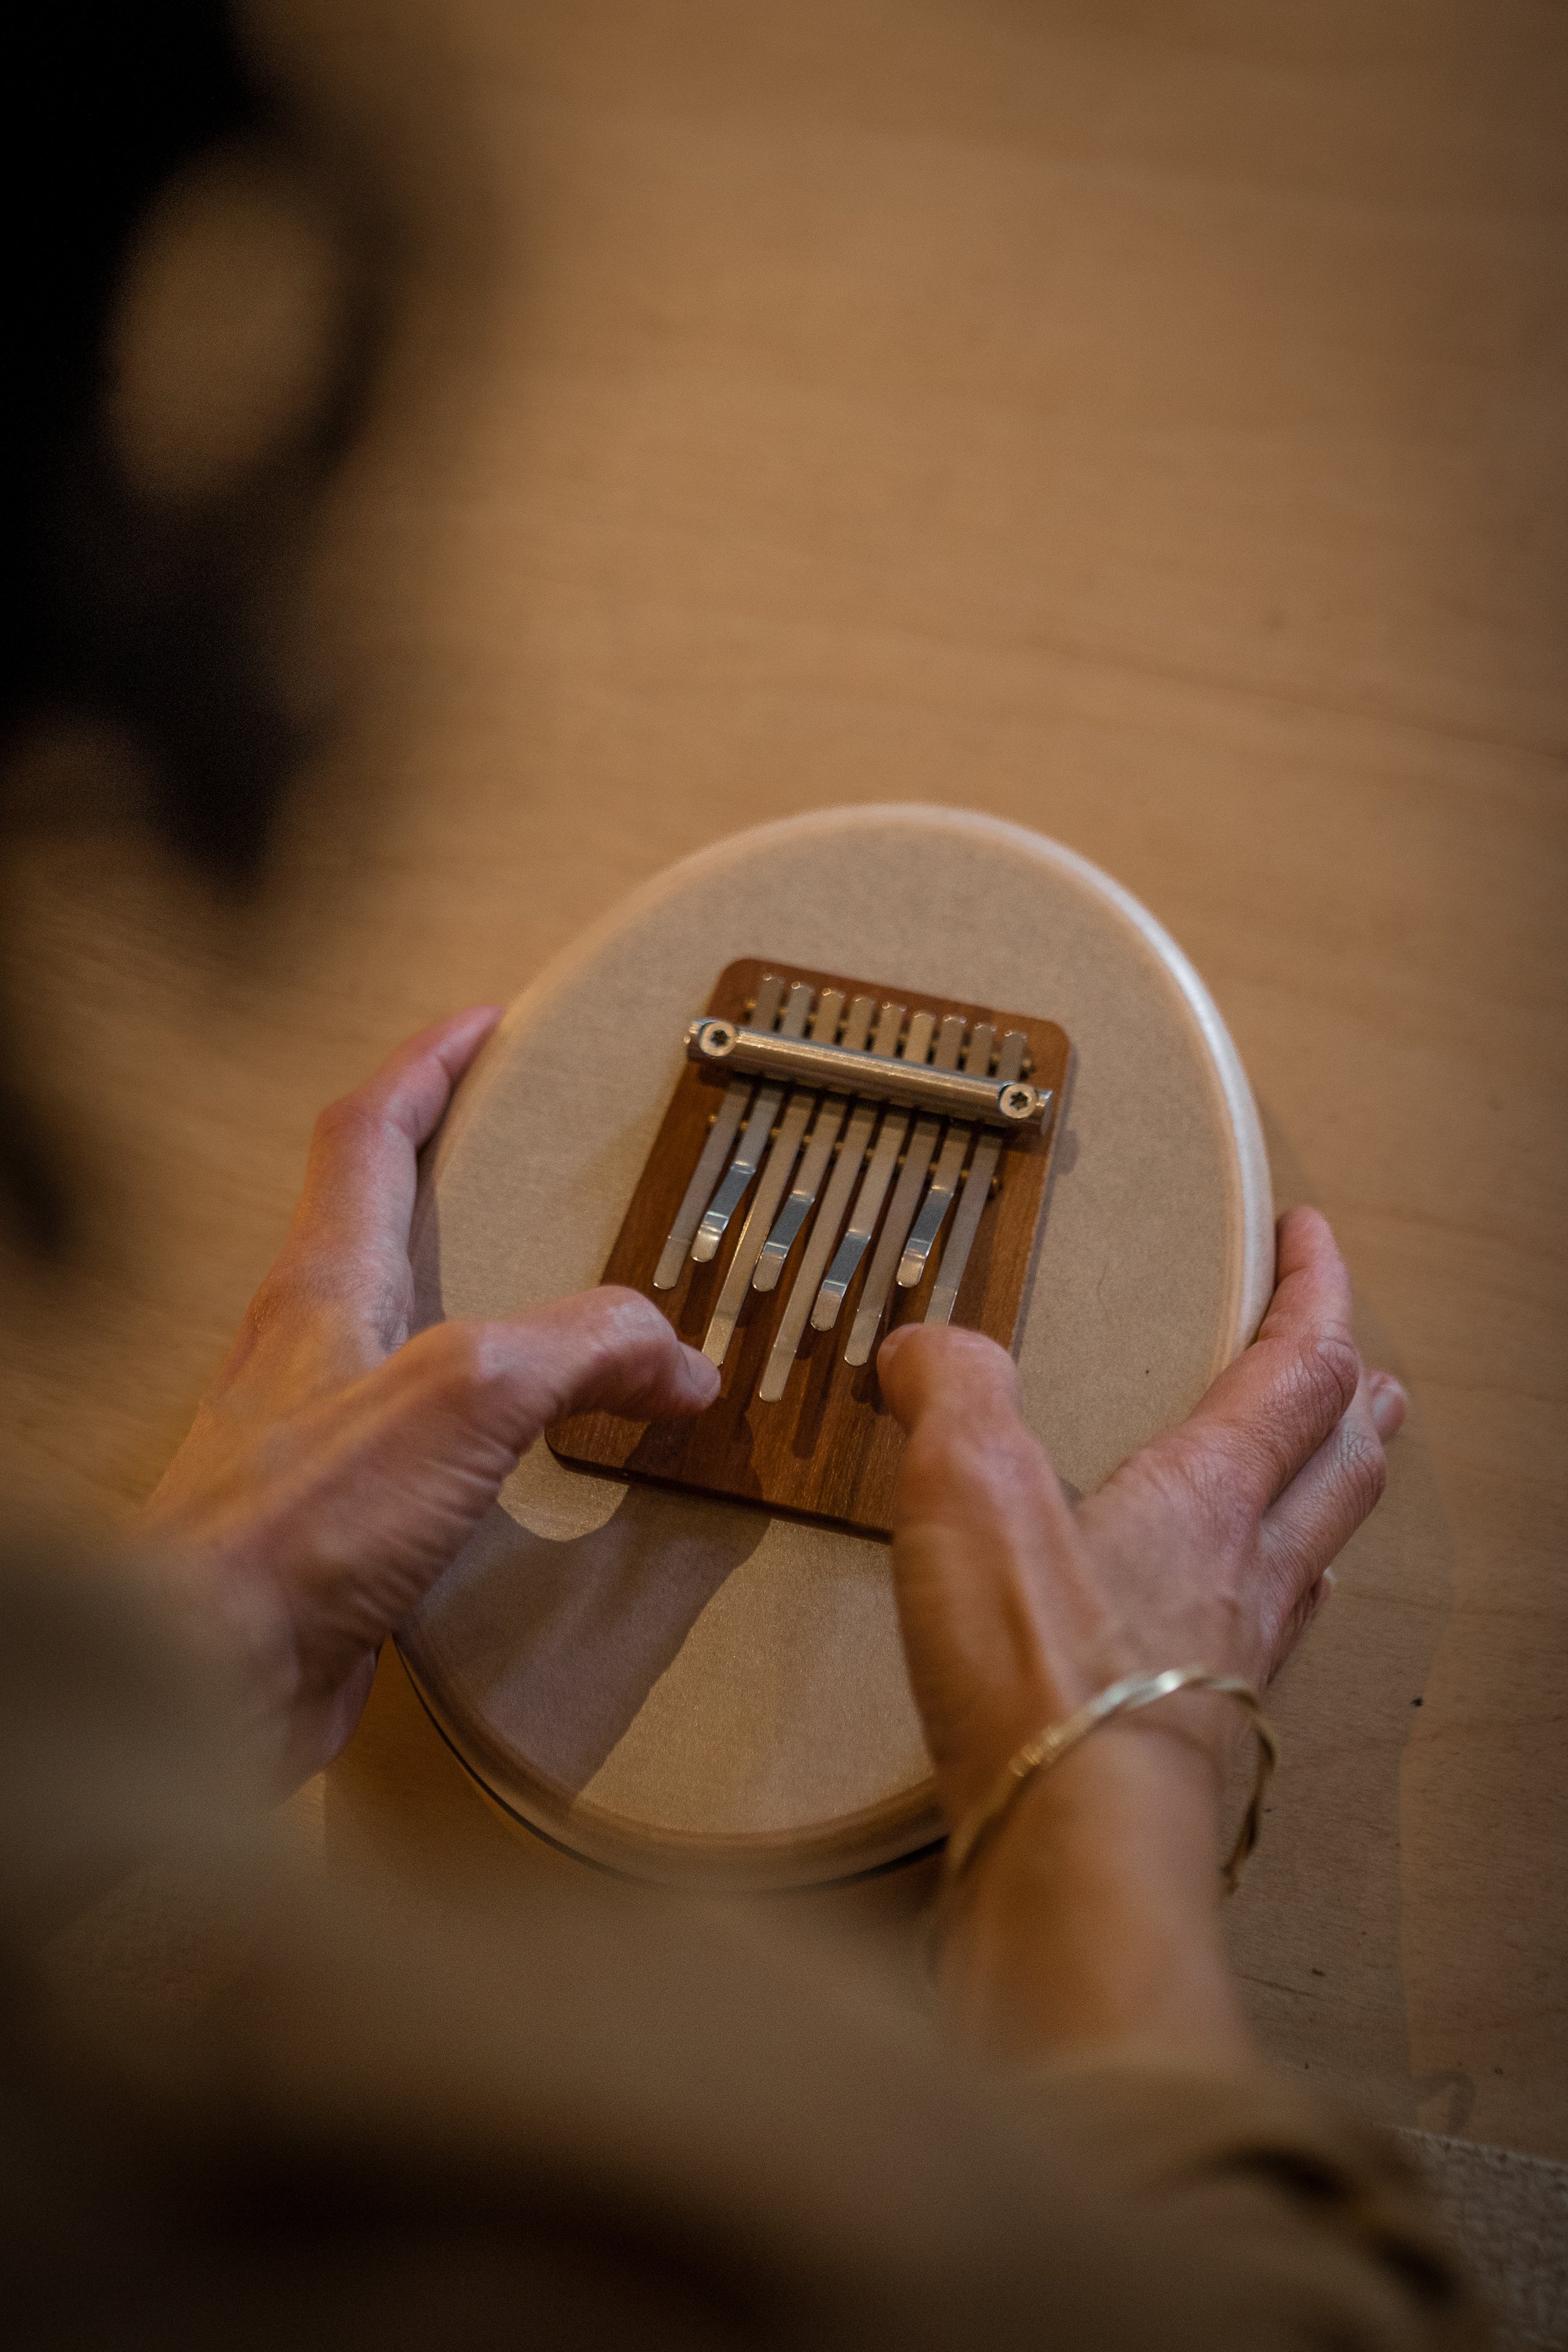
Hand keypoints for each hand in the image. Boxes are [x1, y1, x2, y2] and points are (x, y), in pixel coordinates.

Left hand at [143, 1010, 718, 1781]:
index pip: (370, 1129)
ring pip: (406, 1335)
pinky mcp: (339, 1520)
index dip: (430, 1062)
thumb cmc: (291, 1526)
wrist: (202, 1676)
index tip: (485, 1023)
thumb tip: (677, 1358)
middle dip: (455, 1175)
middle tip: (530, 1159)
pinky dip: (489, 1427)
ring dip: (480, 1307)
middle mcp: (312, 1345)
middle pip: (378, 1222)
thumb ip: (583, 1350)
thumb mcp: (467, 1393)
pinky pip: (427, 1441)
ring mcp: (320, 1433)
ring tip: (562, 1311)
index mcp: (325, 1282)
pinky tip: (530, 1463)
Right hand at [878, 1207, 1405, 1827]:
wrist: (1069, 1852)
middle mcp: (1249, 1570)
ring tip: (1325, 1474)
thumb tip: (928, 1345)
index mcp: (1212, 1491)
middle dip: (1356, 1393)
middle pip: (1343, 1460)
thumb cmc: (1040, 1676)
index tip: (1314, 1234)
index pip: (1303, 1364)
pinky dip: (1274, 1598)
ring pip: (1319, 1552)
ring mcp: (1236, 1659)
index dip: (1318, 1287)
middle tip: (1359, 1359)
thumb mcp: (970, 1488)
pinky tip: (1243, 1616)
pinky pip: (1267, 1639)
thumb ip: (953, 1393)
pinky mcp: (1201, 1735)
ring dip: (1333, 1494)